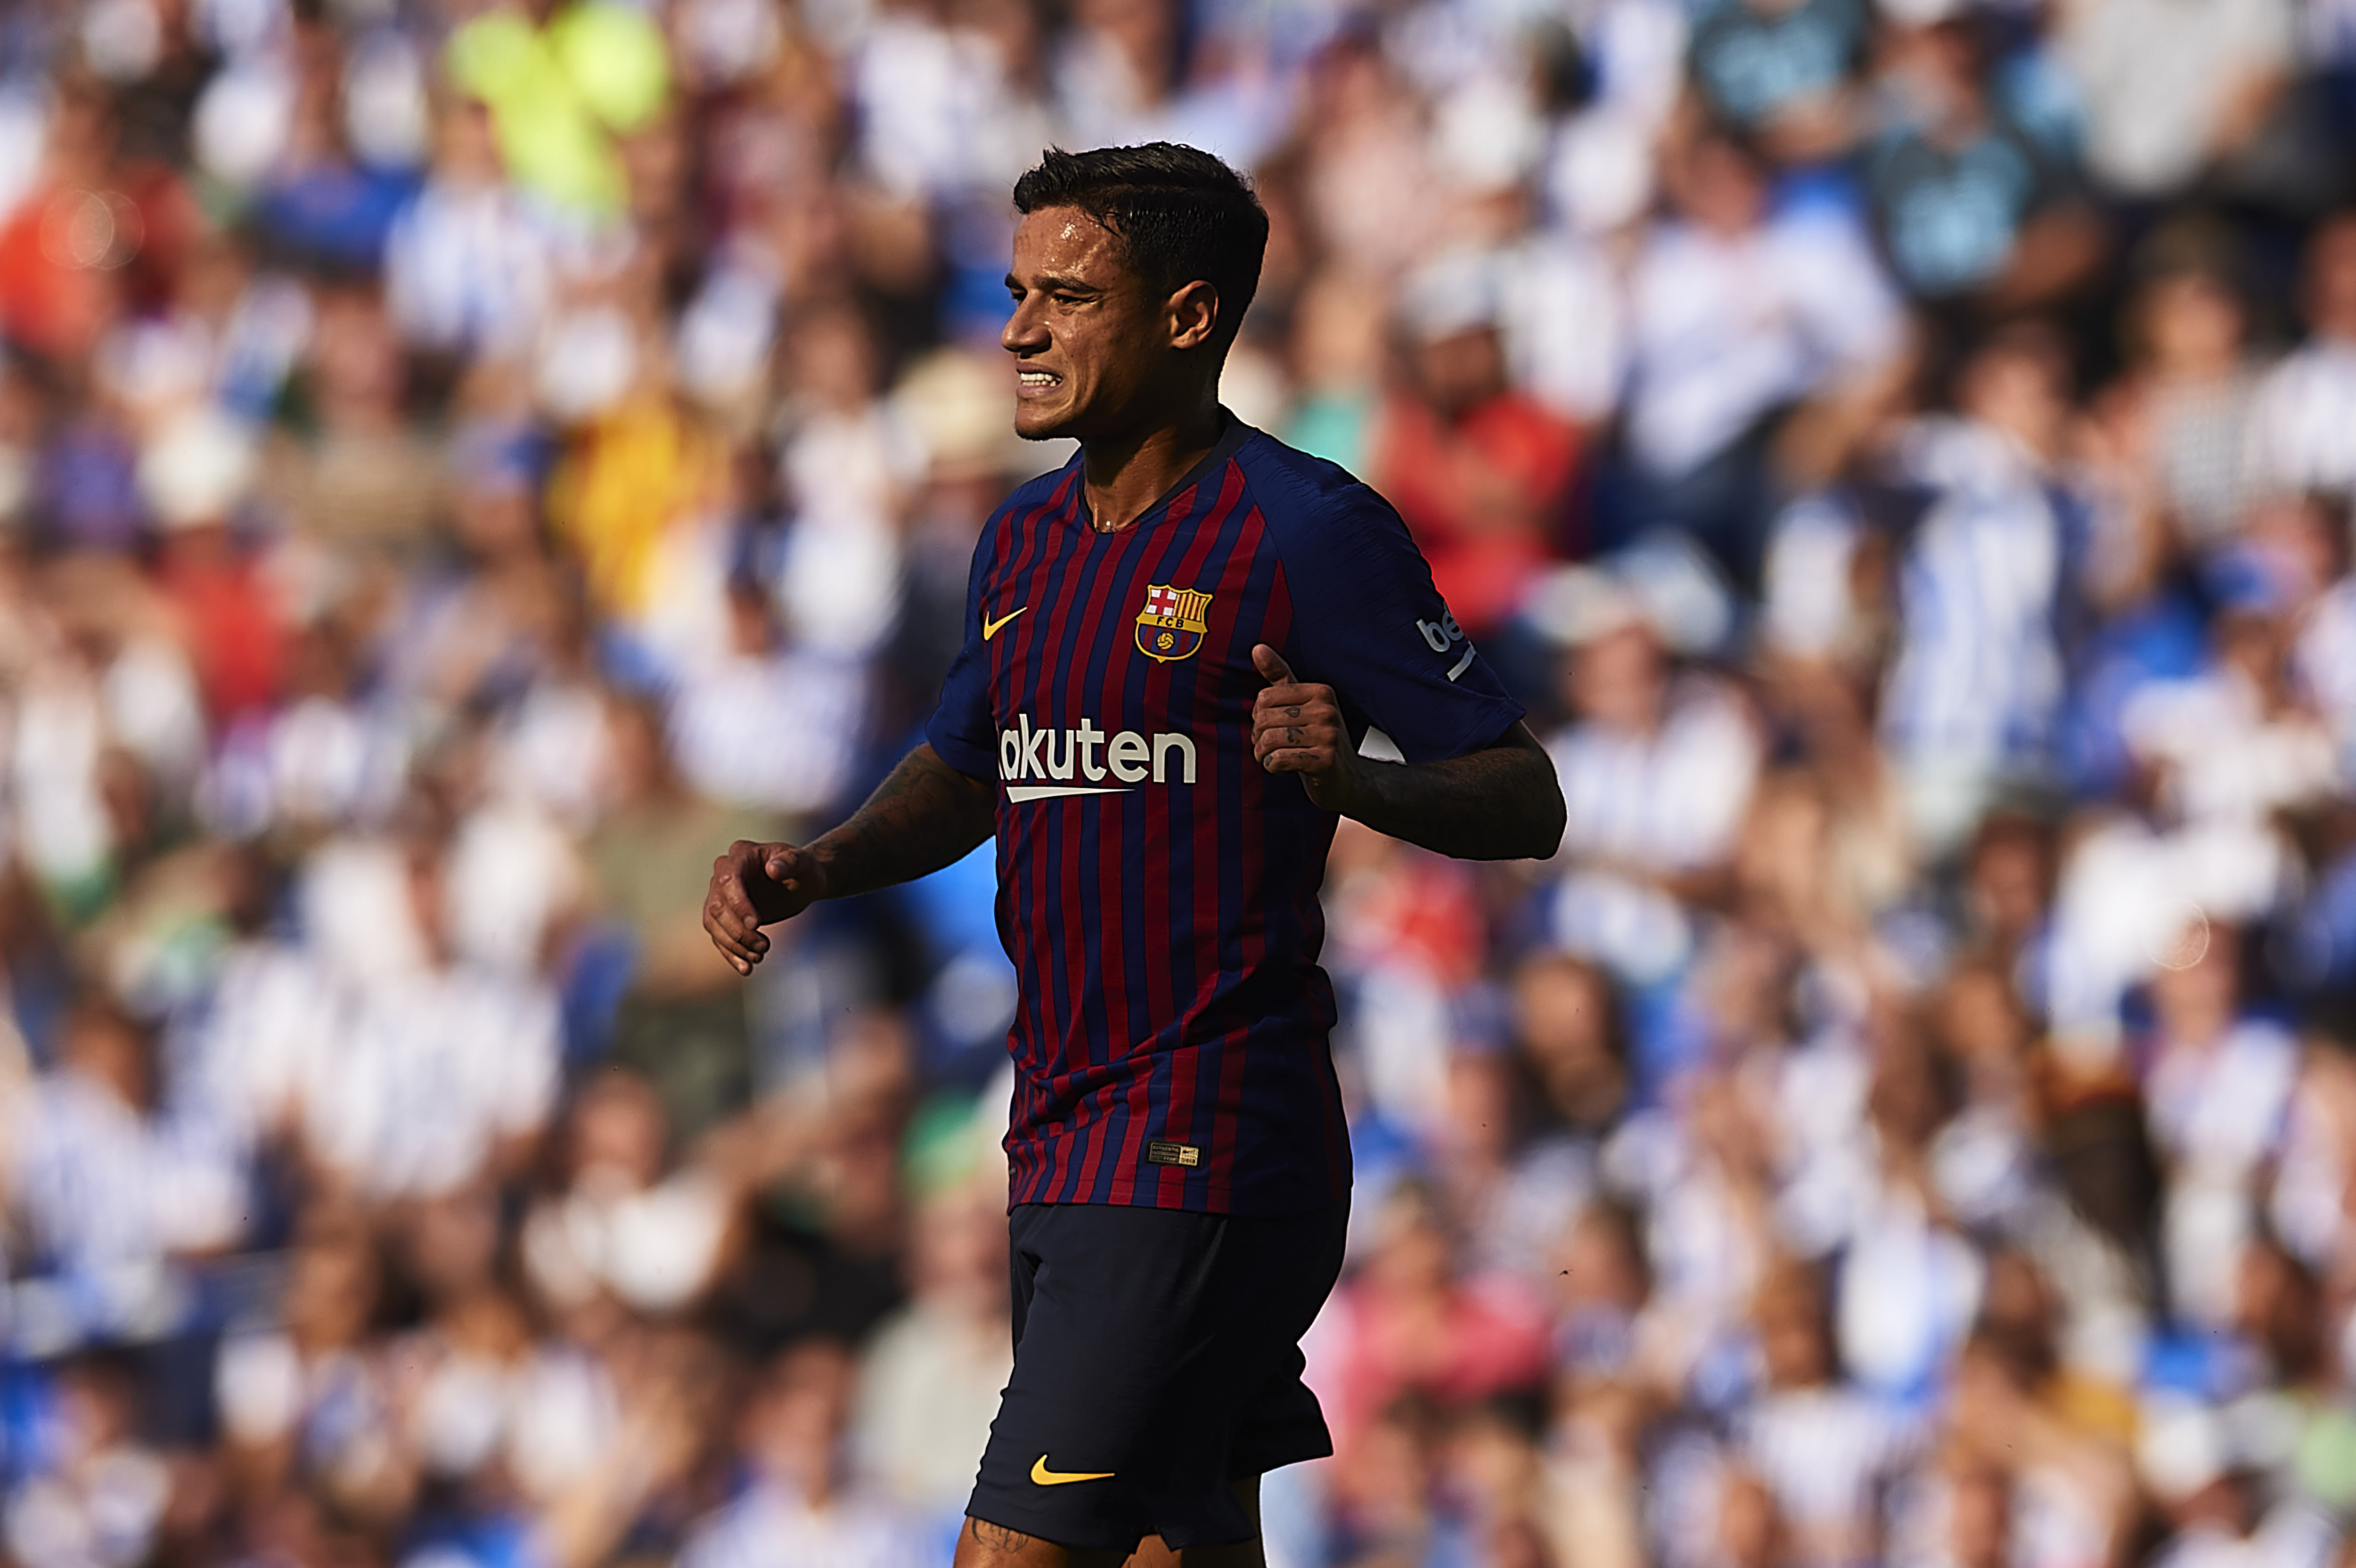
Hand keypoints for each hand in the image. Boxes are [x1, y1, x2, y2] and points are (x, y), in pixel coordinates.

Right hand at [704, 840, 826, 975]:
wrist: (801, 883)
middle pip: (716, 905)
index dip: (738, 904)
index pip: (729, 880)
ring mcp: (721, 894)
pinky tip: (747, 968)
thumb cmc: (804, 869)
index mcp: (741, 854)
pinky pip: (718, 936)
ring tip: (759, 957)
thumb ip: (791, 862)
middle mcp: (724, 872)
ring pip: (713, 924)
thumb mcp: (805, 864)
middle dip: (738, 931)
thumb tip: (773, 869)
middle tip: (764, 946)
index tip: (756, 924)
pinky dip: (731, 953)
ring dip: (734, 945)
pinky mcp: (724, 915)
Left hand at [1251, 644, 1359, 812]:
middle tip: (1268, 747)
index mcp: (1321, 692)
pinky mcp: (1325, 760)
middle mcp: (1327, 710)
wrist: (1348, 781)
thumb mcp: (1302, 706)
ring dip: (1263, 754)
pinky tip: (1281, 768)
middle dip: (1258, 737)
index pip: (1265, 697)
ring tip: (1272, 757)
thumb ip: (1279, 677)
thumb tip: (1257, 647)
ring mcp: (1328, 735)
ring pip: (1270, 739)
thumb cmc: (1320, 742)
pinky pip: (1280, 759)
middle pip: (1264, 718)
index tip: (1270, 727)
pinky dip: (1272, 766)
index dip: (1259, 716)